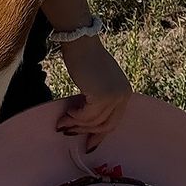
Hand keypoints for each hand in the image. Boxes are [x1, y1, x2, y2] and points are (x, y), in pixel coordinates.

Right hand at [54, 37, 132, 152]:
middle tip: (67, 133)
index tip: (88, 145)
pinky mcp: (102, 95)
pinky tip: (66, 113)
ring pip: (93, 121)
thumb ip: (97, 99)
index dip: (99, 135)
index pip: (114, 121)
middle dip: (85, 132)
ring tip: (61, 123)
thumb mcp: (97, 82)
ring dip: (75, 125)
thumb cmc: (85, 58)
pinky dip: (75, 117)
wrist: (81, 41)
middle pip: (105, 125)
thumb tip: (85, 121)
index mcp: (125, 93)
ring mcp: (114, 96)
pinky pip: (86, 115)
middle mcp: (123, 95)